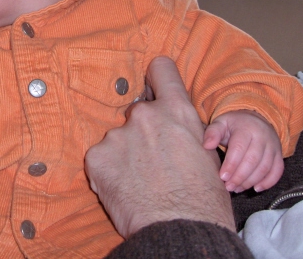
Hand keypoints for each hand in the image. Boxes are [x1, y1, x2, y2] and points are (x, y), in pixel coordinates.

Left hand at [85, 56, 234, 237]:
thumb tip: (172, 131)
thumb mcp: (205, 154)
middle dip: (141, 132)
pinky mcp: (97, 157)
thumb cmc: (201, 201)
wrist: (179, 231)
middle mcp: (145, 115)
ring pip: (118, 140)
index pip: (161, 70)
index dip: (157, 77)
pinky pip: (101, 158)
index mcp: (176, 111)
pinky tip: (124, 189)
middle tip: (152, 163)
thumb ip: (182, 132)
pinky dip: (109, 171)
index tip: (153, 86)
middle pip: (137, 113)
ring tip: (139, 183)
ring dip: (124, 155)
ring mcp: (117, 135)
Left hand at [204, 110, 282, 192]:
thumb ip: (212, 133)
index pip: (239, 148)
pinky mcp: (279, 155)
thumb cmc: (234, 124)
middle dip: (240, 177)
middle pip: (253, 160)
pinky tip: (256, 188)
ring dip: (251, 181)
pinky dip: (268, 182)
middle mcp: (263, 137)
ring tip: (237, 188)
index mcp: (246, 128)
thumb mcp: (221, 123)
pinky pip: (277, 171)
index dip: (231, 164)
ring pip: (265, 168)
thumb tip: (206, 146)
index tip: (222, 177)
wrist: (256, 119)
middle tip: (228, 186)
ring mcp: (273, 147)